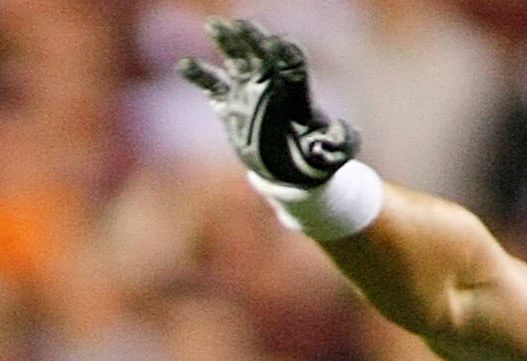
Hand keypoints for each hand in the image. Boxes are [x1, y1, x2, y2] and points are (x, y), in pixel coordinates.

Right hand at [179, 17, 357, 189]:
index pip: (294, 64)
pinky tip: (184, 65)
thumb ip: (341, 144)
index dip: (287, 53)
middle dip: (254, 38)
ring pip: (237, 59)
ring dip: (227, 42)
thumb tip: (342, 136)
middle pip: (263, 52)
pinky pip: (212, 86)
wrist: (287, 171)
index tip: (280, 44)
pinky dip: (200, 75)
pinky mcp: (229, 105)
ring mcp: (249, 91)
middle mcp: (273, 83)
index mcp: (298, 91)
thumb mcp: (332, 156)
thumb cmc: (313, 160)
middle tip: (241, 24)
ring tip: (214, 25)